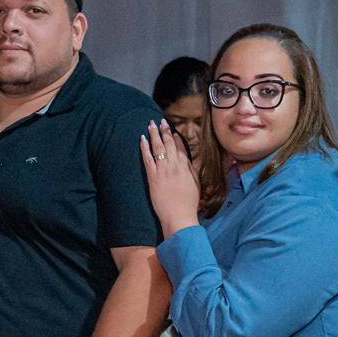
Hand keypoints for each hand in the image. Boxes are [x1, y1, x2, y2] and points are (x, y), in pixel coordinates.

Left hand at [141, 119, 201, 236]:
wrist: (179, 215)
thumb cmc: (189, 204)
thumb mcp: (195, 184)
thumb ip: (190, 171)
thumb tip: (187, 161)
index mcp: (186, 167)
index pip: (181, 148)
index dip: (176, 138)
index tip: (173, 131)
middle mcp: (175, 166)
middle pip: (169, 144)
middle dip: (165, 131)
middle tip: (161, 121)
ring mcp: (163, 170)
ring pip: (158, 147)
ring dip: (154, 134)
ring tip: (151, 124)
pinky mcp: (153, 177)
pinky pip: (147, 158)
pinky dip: (145, 147)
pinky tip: (142, 139)